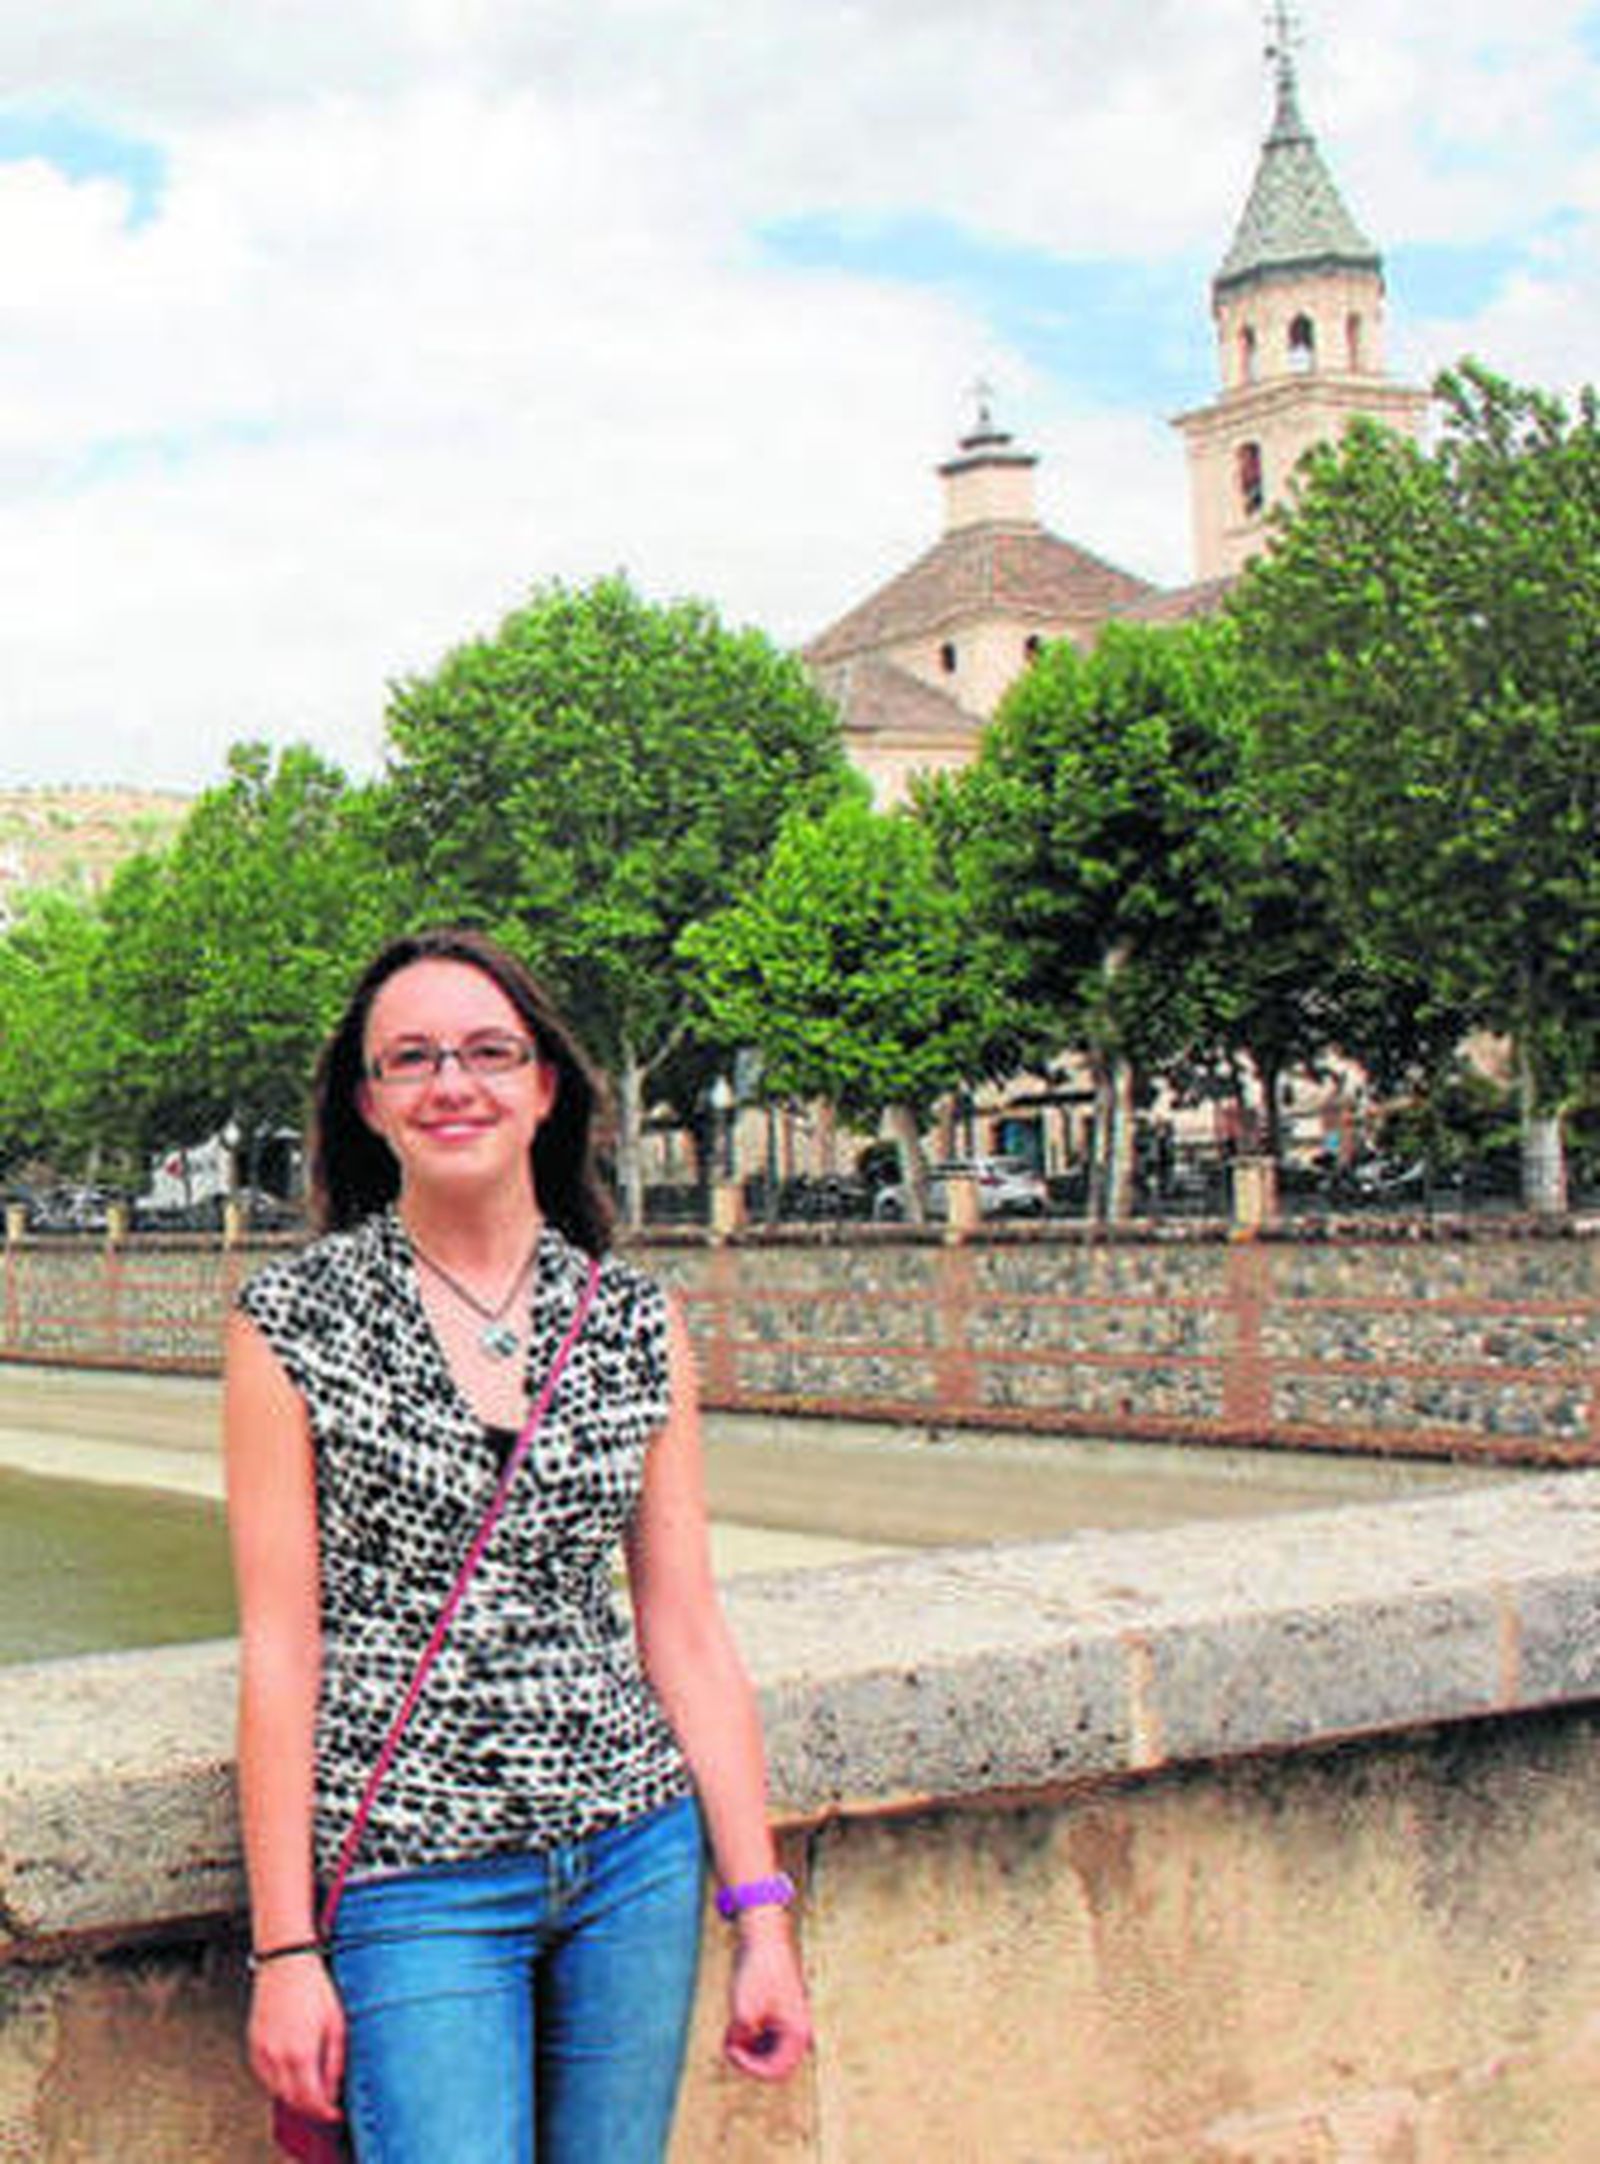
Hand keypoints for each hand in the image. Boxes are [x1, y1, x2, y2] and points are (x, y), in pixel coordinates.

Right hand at [248, 1954, 346, 2122]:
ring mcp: (262, 2051)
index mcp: (301, 2052)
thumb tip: (334, 2089)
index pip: (311, 2100)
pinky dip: (276, 2083)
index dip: (325, 2112)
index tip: (335, 2114)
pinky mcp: (252, 2043)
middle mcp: (277, 2057)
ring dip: (293, 2097)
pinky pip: (262, 2076)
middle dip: (310, 2108)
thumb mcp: (336, 2022)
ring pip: (276, 2091)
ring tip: (310, 2091)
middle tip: (325, 2106)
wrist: (285, 1962)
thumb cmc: (314, 1987)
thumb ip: (335, 2061)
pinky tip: (289, 2076)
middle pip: (293, 2100)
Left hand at [723, 1917, 811, 2082]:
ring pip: (766, 2053)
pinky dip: (748, 2037)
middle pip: (772, 2065)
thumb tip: (736, 2054)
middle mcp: (798, 2032)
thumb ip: (740, 2044)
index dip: (750, 2068)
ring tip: (731, 2029)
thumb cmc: (755, 1973)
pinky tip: (735, 2024)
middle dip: (747, 2058)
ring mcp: (788, 2024)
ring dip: (746, 2048)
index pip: (775, 2072)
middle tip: (728, 2041)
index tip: (731, 2050)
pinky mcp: (778, 2016)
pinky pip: (764, 2040)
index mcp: (797, 2034)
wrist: (762, 1938)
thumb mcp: (742, 2013)